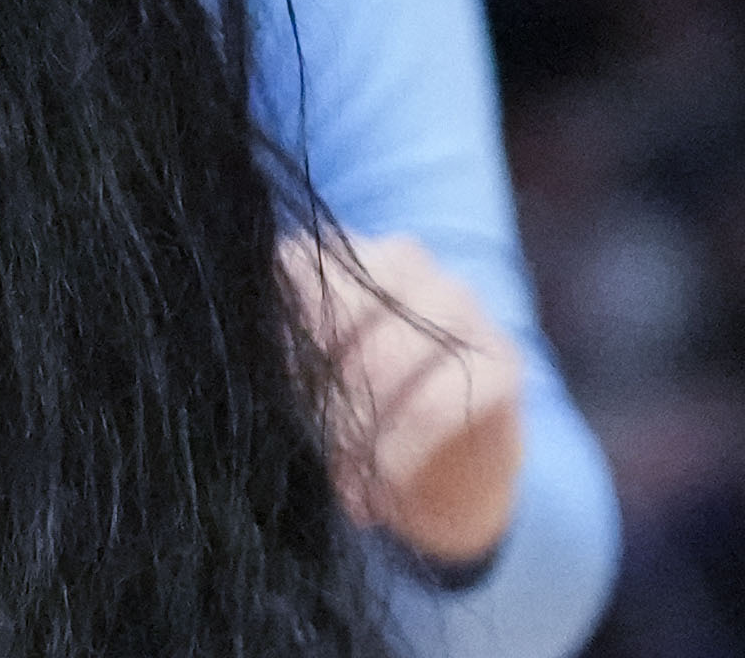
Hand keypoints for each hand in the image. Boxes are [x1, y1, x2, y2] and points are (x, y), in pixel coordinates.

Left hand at [288, 228, 524, 578]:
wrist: (447, 471)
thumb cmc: (356, 415)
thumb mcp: (308, 382)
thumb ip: (279, 361)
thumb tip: (241, 376)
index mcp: (344, 251)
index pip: (293, 266)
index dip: (276, 339)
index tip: (262, 396)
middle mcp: (404, 260)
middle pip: (343, 309)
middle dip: (316, 390)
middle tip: (299, 447)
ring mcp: (460, 303)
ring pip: (391, 354)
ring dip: (356, 428)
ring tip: (336, 481)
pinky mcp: (503, 362)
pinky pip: (441, 403)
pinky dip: (400, 455)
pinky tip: (379, 494)